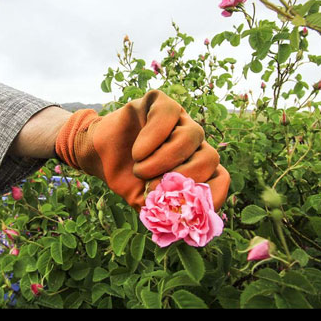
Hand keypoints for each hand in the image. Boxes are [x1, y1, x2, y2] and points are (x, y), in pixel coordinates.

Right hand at [55, 90, 229, 210]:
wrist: (98, 156)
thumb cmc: (127, 179)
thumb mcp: (147, 203)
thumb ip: (168, 211)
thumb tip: (189, 218)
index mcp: (196, 166)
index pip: (221, 178)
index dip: (207, 194)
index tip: (181, 206)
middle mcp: (193, 142)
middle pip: (210, 157)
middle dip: (182, 177)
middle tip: (152, 187)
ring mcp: (179, 120)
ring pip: (192, 135)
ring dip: (164, 159)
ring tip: (139, 169)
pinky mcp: (160, 102)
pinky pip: (169, 114)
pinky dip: (154, 137)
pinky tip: (138, 152)